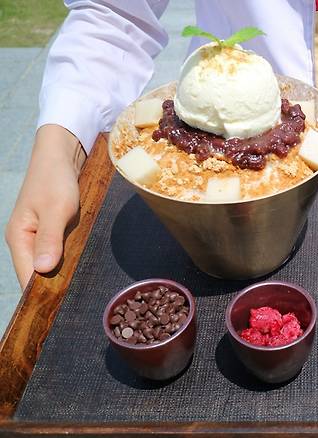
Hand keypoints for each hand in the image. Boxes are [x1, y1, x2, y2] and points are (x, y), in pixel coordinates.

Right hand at [5, 125, 85, 289]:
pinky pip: (56, 252)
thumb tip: (43, 270)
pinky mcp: (50, 230)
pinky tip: (79, 268)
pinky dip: (67, 260)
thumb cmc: (56, 180)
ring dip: (62, 273)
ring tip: (79, 290)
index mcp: (19, 238)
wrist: (60, 156)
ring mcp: (37, 236)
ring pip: (48, 264)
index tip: (57, 309)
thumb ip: (50, 239)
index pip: (27, 276)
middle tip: (75, 302)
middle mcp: (25, 240)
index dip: (41, 293)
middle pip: (37, 273)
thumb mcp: (56, 209)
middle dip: (54, 286)